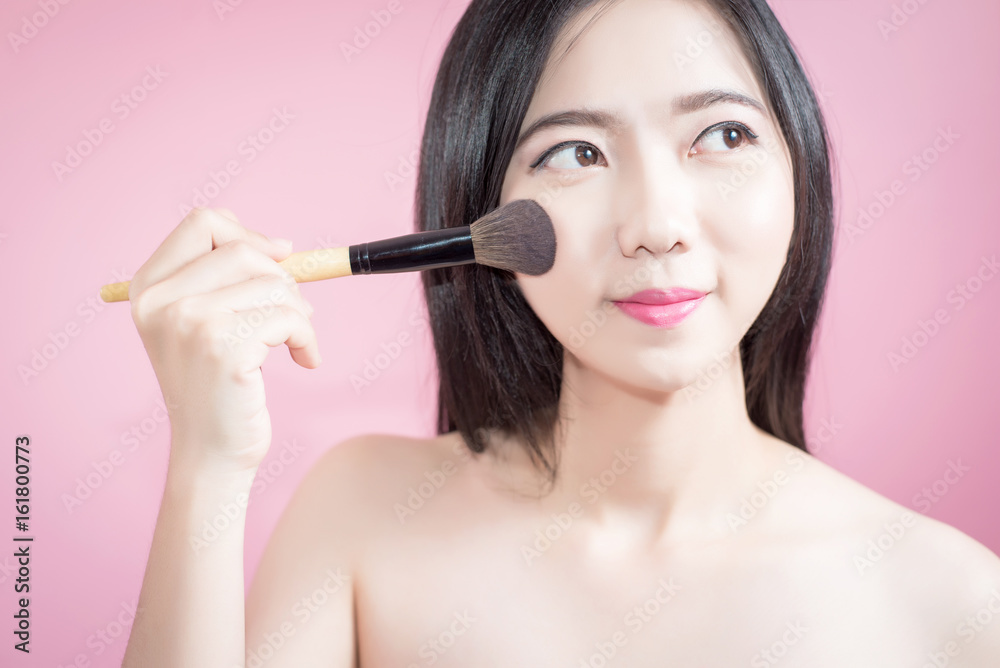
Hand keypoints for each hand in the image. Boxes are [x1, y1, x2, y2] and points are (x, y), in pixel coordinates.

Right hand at [128, 207, 319, 473]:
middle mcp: (161, 301)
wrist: (211, 451)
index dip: (249, 235)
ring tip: (294, 342)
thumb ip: (225, 279)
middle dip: (282, 279)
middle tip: (293, 314)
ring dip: (299, 312)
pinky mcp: (224, 349)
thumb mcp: (205, 322)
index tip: (278, 260)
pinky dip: (308, 338)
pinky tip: (305, 360)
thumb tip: (281, 245)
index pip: (203, 222)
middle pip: (244, 250)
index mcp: (149, 287)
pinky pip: (289, 318)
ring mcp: (189, 323)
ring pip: (273, 284)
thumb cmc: (217, 386)